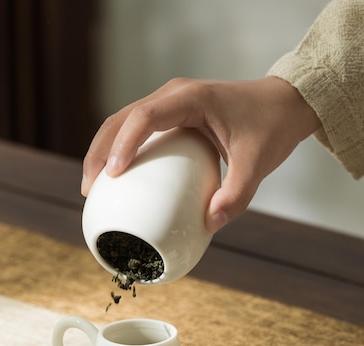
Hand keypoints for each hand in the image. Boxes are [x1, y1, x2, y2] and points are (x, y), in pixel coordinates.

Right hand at [82, 77, 320, 232]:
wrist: (283, 104)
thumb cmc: (270, 128)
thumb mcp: (258, 164)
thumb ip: (237, 195)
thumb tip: (210, 224)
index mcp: (191, 98)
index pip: (144, 117)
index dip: (124, 144)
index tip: (113, 176)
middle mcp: (174, 95)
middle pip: (121, 118)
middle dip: (99, 152)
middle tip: (89, 189)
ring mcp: (170, 103)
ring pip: (121, 121)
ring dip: (103, 151)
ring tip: (92, 187)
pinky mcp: (171, 114)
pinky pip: (136, 130)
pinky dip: (120, 151)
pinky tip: (117, 180)